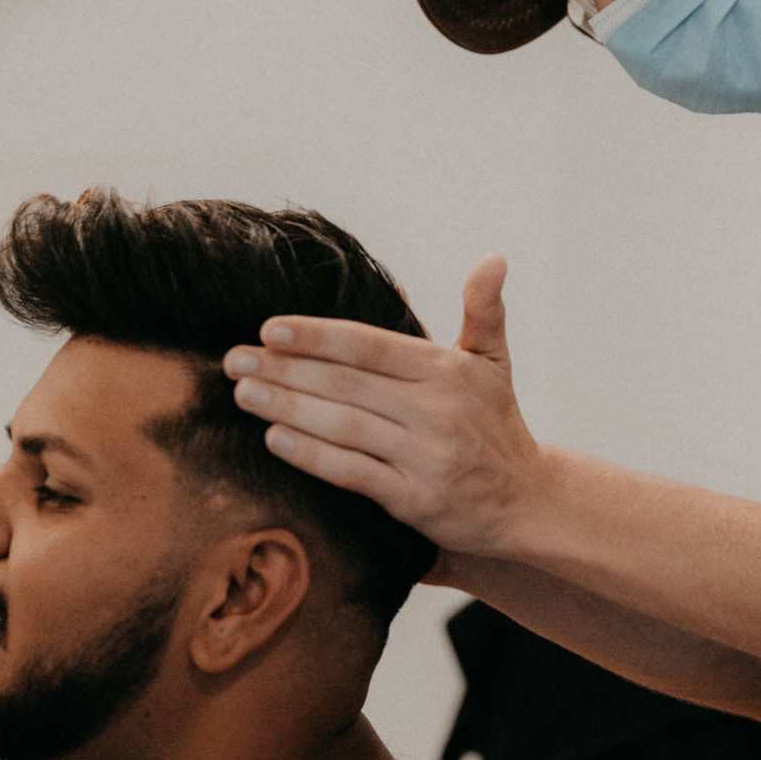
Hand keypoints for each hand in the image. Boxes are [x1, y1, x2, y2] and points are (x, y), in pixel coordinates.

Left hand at [221, 254, 550, 557]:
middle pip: (345, 384)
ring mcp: (423, 457)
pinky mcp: (414, 499)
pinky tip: (274, 437)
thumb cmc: (496, 423)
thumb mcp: (493, 362)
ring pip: (342, 426)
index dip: (317, 336)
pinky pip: (351, 473)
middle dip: (284, 369)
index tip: (269, 329)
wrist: (526, 501)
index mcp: (446, 371)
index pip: (369, 347)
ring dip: (286, 407)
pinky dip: (310, 455)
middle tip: (234, 358)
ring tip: (243, 391)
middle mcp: (435, 411)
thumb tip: (493, 258)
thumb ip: (484, 309)